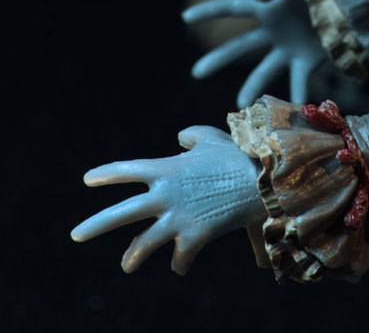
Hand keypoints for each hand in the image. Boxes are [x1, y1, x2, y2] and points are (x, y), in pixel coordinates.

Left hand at [71, 125, 263, 274]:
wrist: (261, 182)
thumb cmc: (237, 157)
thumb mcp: (212, 138)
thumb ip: (192, 135)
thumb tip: (180, 138)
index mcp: (166, 168)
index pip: (128, 169)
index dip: (106, 174)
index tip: (88, 180)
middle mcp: (165, 194)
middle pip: (122, 212)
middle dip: (96, 225)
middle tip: (75, 235)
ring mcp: (177, 218)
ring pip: (144, 243)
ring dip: (133, 256)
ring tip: (126, 265)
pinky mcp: (194, 237)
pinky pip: (180, 256)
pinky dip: (180, 262)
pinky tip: (180, 265)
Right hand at [183, 0, 324, 106]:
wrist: (356, 0)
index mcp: (269, 6)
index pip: (233, 7)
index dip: (209, 11)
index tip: (185, 17)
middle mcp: (275, 29)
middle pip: (241, 46)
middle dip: (219, 59)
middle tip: (196, 73)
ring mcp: (290, 46)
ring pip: (265, 70)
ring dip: (252, 86)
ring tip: (241, 104)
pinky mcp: (309, 59)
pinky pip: (298, 81)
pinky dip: (295, 96)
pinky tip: (291, 112)